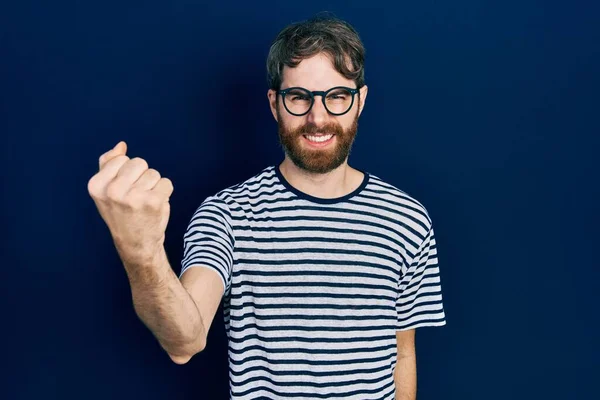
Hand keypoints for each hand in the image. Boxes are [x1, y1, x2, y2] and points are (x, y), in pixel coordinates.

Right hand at [87, 141, 173, 263]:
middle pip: (139, 162)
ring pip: (154, 173)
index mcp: (96, 185)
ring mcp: (134, 196)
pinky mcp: (153, 202)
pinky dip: (164, 192)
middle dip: (141, 176)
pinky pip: (166, 183)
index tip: (123, 190)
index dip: (127, 172)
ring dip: (153, 185)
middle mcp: (113, 190)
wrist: (136, 243)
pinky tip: (155, 206)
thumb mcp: (106, 191)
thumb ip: (109, 165)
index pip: (121, 159)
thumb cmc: (122, 214)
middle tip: (136, 197)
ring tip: (145, 202)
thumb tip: (121, 145)